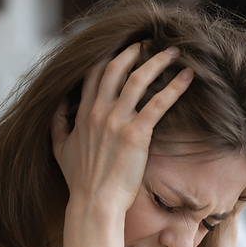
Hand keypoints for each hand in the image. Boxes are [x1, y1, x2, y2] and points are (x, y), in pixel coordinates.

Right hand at [51, 44, 193, 213]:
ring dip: (158, 61)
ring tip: (174, 52)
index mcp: (82, 114)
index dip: (110, 57)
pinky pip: (159, 103)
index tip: (125, 49)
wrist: (94, 203)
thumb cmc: (80, 182)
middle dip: (134, 50)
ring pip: (138, 79)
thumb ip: (58, 124)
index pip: (94, 74)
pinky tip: (188, 76)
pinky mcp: (136, 134)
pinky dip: (175, 87)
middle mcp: (98, 112)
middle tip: (149, 43)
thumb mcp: (60, 149)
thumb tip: (59, 106)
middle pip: (116, 68)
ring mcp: (116, 121)